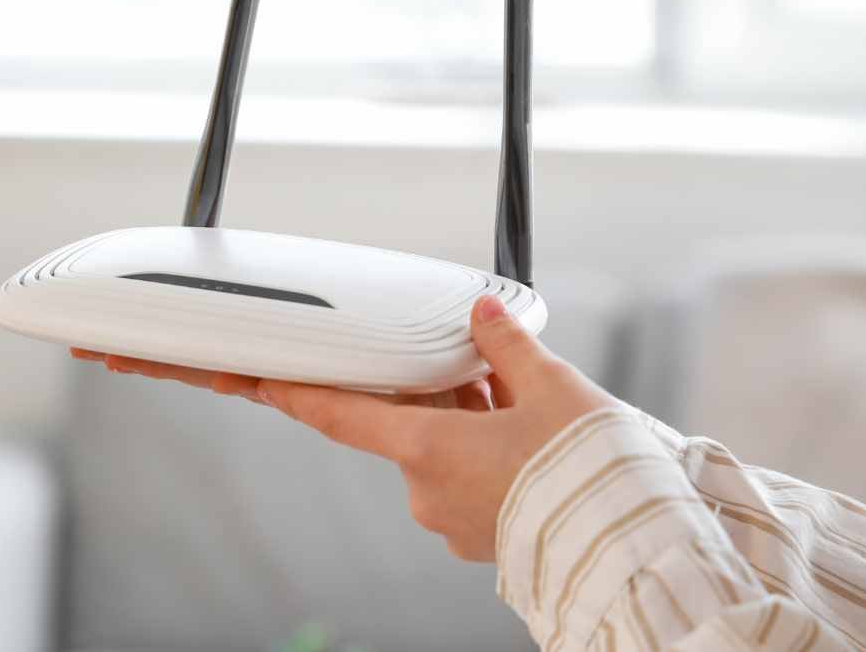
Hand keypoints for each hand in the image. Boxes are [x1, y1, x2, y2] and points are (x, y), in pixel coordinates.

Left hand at [71, 295, 617, 560]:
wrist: (645, 554)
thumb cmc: (596, 479)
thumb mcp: (555, 391)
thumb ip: (503, 347)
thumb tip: (474, 310)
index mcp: (423, 449)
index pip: (327, 409)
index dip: (273, 384)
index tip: (220, 371)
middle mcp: (423, 488)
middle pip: (399, 419)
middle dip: (430, 392)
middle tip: (473, 369)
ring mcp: (450, 515)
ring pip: (440, 443)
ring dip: (468, 417)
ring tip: (530, 405)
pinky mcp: (483, 529)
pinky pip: (468, 469)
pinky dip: (487, 444)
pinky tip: (528, 433)